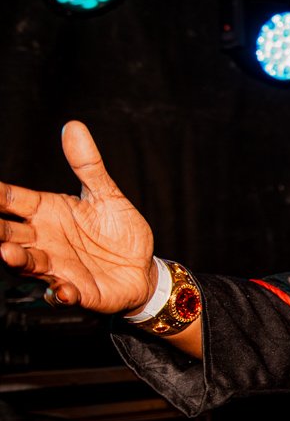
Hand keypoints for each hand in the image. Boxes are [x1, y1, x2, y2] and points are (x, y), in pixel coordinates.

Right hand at [0, 121, 155, 313]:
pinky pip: (64, 294)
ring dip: (18, 260)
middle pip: (9, 233)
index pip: (11, 200)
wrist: (144, 268)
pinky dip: (61, 293)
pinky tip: (62, 290)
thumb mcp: (107, 195)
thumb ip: (89, 165)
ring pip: (28, 264)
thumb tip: (74, 126)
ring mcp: (58, 267)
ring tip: (7, 253)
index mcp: (45, 213)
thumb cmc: (119, 231)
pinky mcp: (79, 292)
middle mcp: (43, 240)